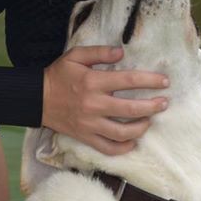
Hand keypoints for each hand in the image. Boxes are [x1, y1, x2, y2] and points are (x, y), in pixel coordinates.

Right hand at [42, 45, 169, 156]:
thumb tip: (121, 52)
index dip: (150, 81)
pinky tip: (132, 141)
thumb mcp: (74, 56)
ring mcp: (89, 124)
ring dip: (141, 127)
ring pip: (122, 132)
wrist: (36, 99)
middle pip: (131, 109)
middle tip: (164, 103)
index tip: (164, 82)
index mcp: (92, 82)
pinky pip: (108, 148)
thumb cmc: (57, 76)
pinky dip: (123, 147)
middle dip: (152, 106)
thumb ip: (99, 52)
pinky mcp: (85, 137)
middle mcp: (93, 104)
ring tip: (149, 121)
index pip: (128, 81)